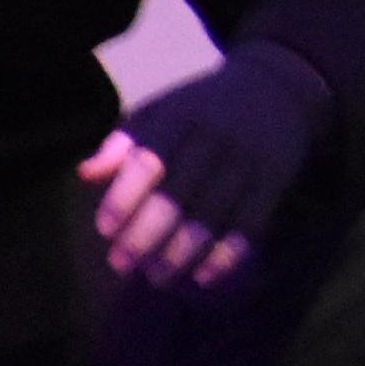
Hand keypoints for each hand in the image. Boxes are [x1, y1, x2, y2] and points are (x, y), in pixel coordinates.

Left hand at [94, 43, 331, 289]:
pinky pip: (250, 225)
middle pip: (178, 195)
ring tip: (156, 277)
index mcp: (181, 117)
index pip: (148, 161)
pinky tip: (203, 276)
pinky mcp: (275, 180)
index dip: (124, 198)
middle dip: (146, 236)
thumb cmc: (202, 108)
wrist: (279, 88)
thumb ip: (122, 144)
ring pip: (212, 216)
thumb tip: (85, 175)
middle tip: (121, 265)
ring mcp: (249, 159)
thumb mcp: (161, 111)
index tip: (104, 230)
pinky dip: (226, 256)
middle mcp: (216, 136)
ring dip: (181, 254)